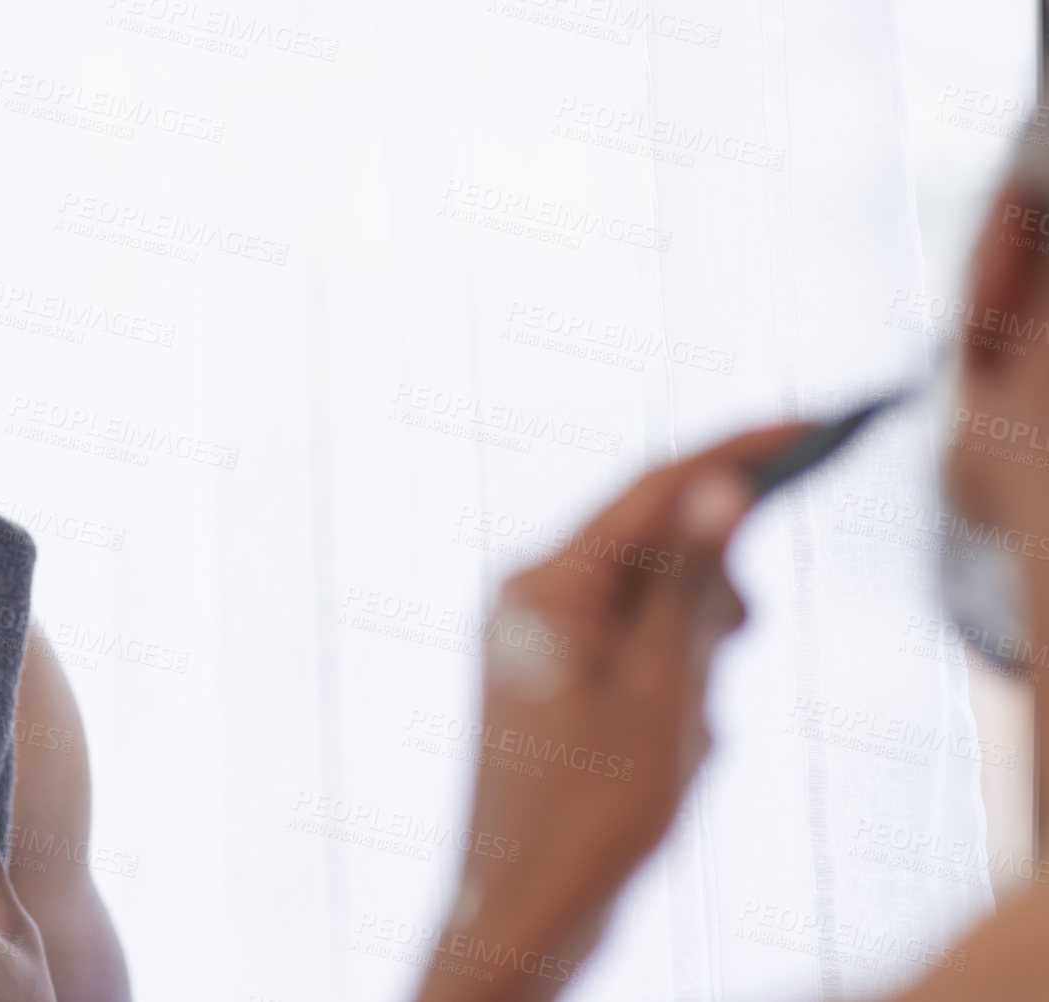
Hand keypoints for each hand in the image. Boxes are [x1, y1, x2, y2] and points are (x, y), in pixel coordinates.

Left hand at [418, 423, 807, 1001]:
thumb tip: (714, 486)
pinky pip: (637, 651)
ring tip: (685, 729)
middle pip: (652, 545)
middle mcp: (528, 595)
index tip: (809, 426)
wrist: (526, 908)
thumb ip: (690, 584)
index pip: (652, 487)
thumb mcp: (664, 692)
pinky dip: (674, 686)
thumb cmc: (586, 811)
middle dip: (712, 595)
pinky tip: (668, 751)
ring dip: (696, 654)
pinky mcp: (552, 676)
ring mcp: (534, 637)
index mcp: (545, 584)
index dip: (735, 453)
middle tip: (732, 648)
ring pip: (653, 605)